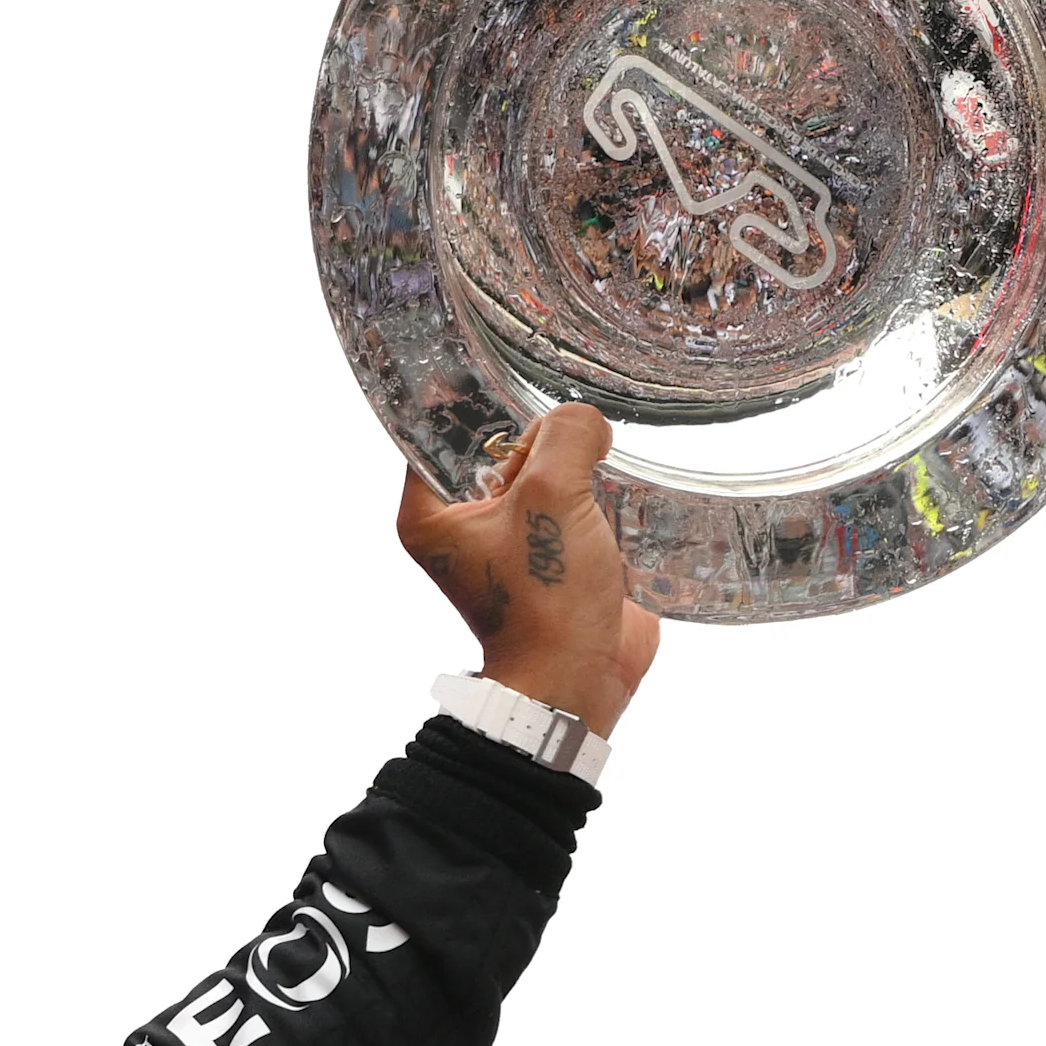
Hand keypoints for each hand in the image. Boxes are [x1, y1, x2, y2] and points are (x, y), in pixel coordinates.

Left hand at [396, 402, 659, 738]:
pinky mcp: (550, 556)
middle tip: (574, 429)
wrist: (579, 677)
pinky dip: (592, 494)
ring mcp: (507, 541)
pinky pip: (569, 505)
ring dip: (572, 466)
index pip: (441, 434)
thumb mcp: (551, 499)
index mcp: (429, 513)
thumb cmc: (545, 602)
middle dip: (538, 437)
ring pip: (541, 475)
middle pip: (499, 449)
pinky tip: (615, 483)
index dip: (477, 401)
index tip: (513, 368)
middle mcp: (461, 525)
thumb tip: (583, 421)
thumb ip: (565, 439)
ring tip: (599, 457)